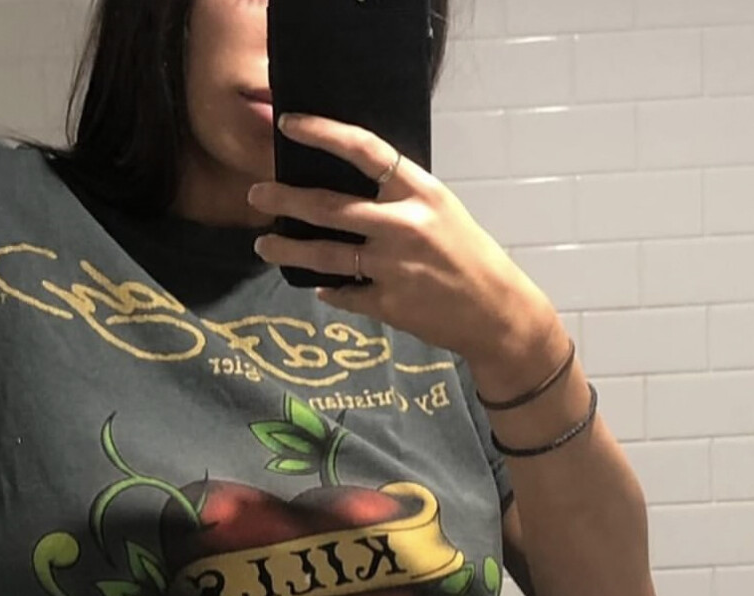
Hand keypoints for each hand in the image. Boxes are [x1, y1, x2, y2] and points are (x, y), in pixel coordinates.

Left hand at [247, 113, 555, 363]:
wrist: (497, 312)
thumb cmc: (469, 256)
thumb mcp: (441, 212)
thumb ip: (399, 199)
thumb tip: (346, 190)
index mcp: (421, 193)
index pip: (365, 151)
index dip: (323, 133)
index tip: (288, 125)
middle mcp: (405, 226)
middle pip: (330, 208)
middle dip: (285, 200)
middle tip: (256, 196)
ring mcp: (395, 268)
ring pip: (326, 256)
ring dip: (288, 251)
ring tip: (264, 247)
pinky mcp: (389, 304)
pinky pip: (345, 294)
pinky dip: (330, 291)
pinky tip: (319, 287)